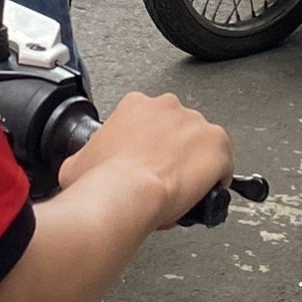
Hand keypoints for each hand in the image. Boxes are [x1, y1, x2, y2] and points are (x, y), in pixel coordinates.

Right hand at [62, 91, 232, 227]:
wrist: (126, 195)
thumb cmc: (104, 181)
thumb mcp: (77, 164)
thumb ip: (85, 156)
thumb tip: (82, 164)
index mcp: (135, 106)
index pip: (149, 122)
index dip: (148, 145)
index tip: (146, 162)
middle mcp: (167, 107)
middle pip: (177, 129)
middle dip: (172, 151)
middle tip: (162, 176)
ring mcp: (195, 123)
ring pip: (202, 144)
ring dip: (195, 164)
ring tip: (182, 189)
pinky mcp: (217, 144)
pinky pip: (224, 162)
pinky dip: (218, 178)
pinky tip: (202, 193)